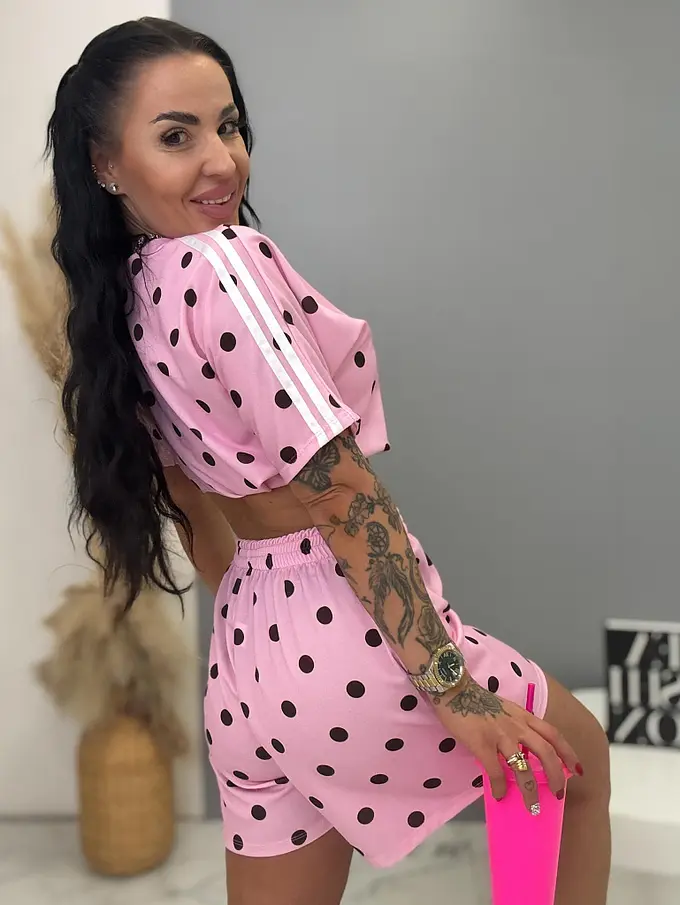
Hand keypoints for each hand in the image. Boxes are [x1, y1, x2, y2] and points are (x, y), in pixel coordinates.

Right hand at [434, 674, 578, 813]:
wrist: (454, 690)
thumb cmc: (477, 700)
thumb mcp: (505, 710)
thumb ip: (516, 726)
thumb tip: (521, 752)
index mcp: (524, 716)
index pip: (553, 734)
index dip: (568, 753)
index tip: (576, 769)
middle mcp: (517, 726)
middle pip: (546, 753)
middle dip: (555, 776)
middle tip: (557, 794)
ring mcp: (500, 735)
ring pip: (524, 767)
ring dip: (530, 790)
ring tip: (532, 807)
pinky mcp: (482, 743)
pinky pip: (495, 771)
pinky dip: (500, 786)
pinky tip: (499, 795)